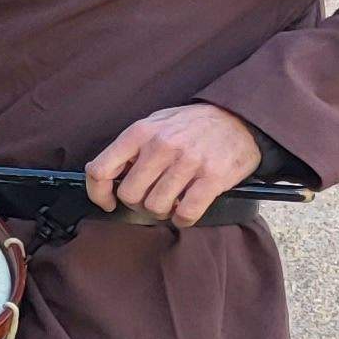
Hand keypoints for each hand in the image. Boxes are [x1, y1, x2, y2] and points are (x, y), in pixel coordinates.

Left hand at [87, 102, 264, 224]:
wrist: (240, 119)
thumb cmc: (192, 125)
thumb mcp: (155, 123)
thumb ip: (131, 146)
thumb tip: (106, 174)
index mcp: (140, 132)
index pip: (100, 170)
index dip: (98, 193)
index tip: (107, 202)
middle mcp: (161, 146)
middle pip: (130, 194)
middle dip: (137, 203)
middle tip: (150, 199)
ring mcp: (188, 162)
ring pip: (156, 206)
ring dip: (162, 211)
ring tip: (170, 202)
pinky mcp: (213, 177)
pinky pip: (186, 212)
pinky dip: (183, 219)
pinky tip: (185, 212)